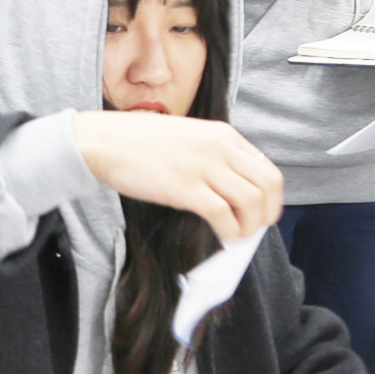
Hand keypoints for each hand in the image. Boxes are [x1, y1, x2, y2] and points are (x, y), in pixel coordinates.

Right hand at [67, 110, 282, 242]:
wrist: (104, 140)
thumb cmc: (140, 141)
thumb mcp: (189, 136)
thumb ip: (213, 155)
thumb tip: (232, 188)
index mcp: (223, 134)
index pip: (266, 169)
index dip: (270, 198)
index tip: (260, 213)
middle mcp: (219, 148)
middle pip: (267, 186)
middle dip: (267, 214)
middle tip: (254, 229)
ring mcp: (203, 167)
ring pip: (250, 202)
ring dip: (249, 226)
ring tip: (236, 236)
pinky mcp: (184, 188)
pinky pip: (223, 215)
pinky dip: (229, 232)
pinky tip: (223, 238)